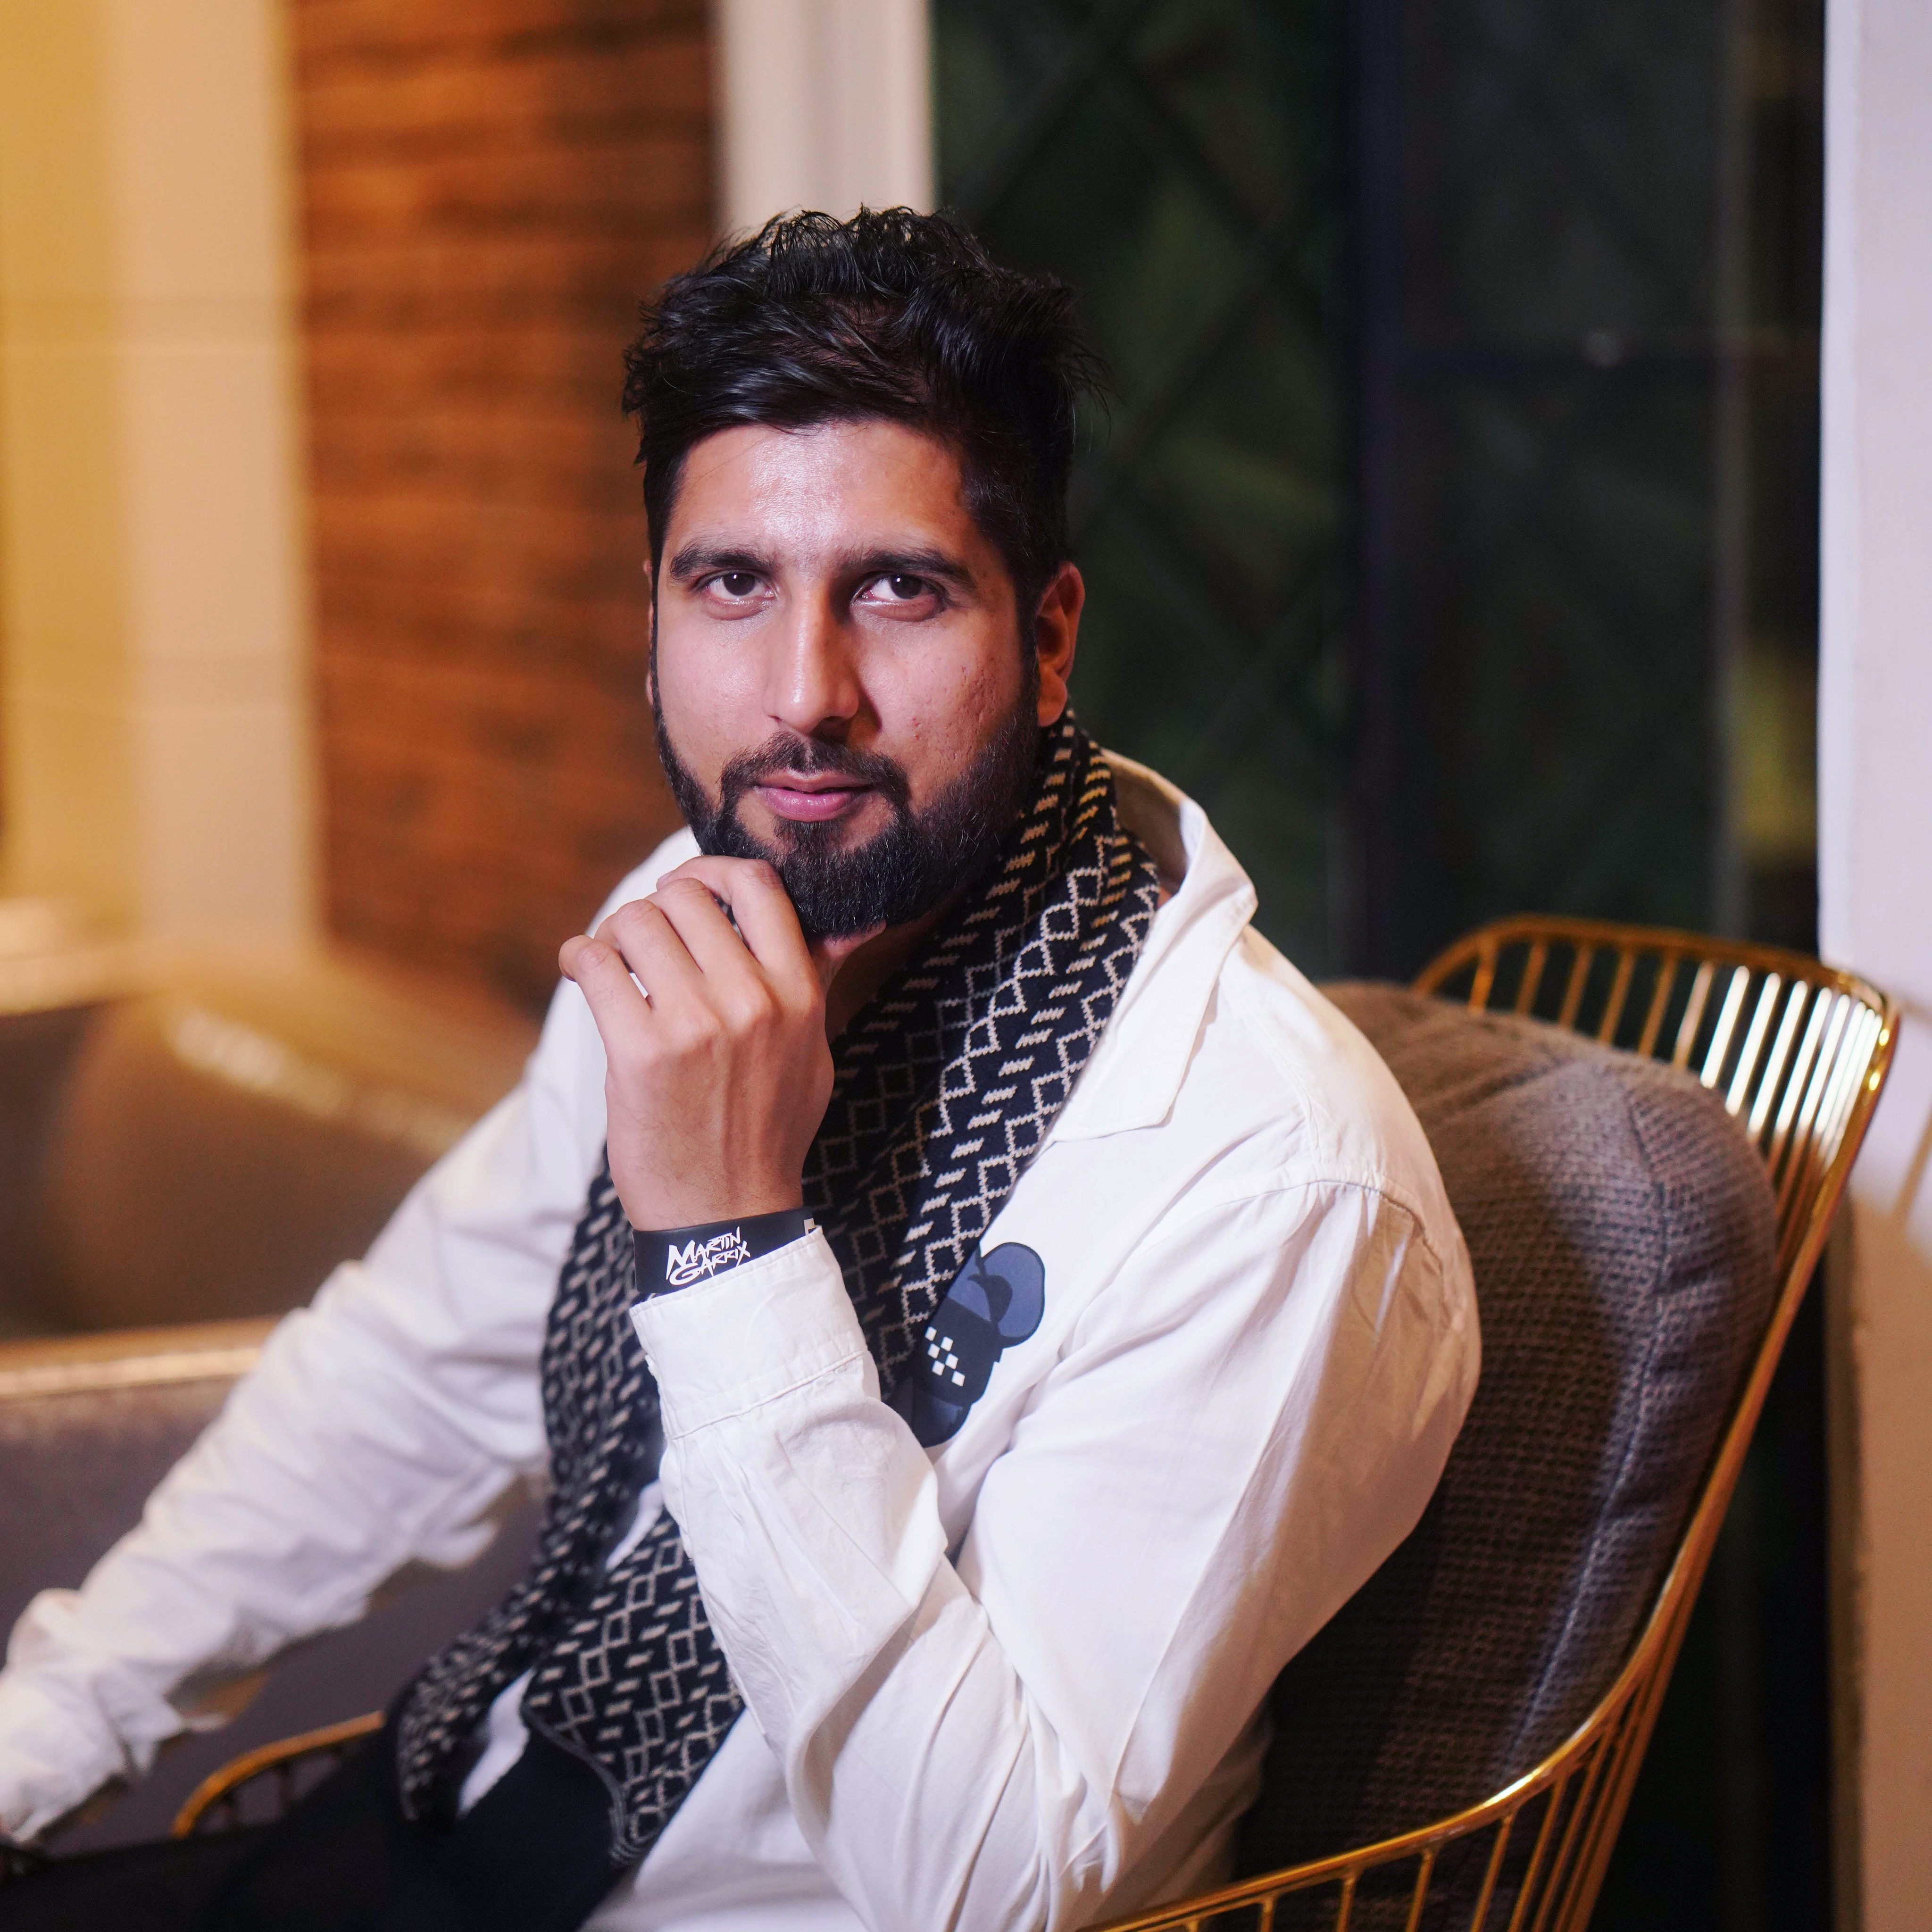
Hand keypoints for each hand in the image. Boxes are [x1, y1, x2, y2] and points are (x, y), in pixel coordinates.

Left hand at [559, 857, 875, 1230]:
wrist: (726, 1215)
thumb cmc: (768, 1130)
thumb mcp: (812, 1051)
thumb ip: (820, 978)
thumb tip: (859, 920)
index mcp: (798, 994)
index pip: (758, 885)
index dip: (712, 871)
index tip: (689, 890)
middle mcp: (752, 1000)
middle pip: (684, 897)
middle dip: (654, 912)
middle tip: (641, 943)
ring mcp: (696, 1025)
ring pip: (634, 922)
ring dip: (613, 936)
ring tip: (612, 964)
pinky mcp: (640, 1053)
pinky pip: (594, 965)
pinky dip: (578, 959)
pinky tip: (582, 974)